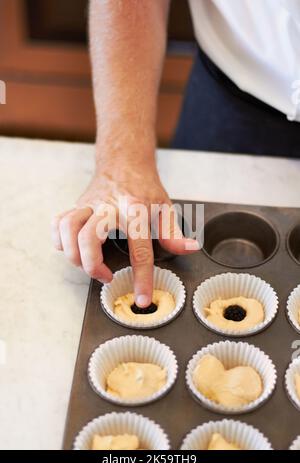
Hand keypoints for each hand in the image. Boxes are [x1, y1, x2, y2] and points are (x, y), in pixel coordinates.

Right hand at [51, 157, 198, 306]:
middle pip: (89, 238)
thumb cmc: (144, 186)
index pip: (139, 250)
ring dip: (73, 254)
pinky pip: (58, 223)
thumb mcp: (164, 207)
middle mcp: (108, 207)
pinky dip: (60, 240)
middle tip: (106, 277)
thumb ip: (173, 233)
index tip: (141, 299)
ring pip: (68, 229)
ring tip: (87, 265)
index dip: (141, 278)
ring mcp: (89, 205)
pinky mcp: (77, 205)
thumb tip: (190, 248)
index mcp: (135, 211)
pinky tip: (72, 249)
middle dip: (93, 266)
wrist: (124, 161)